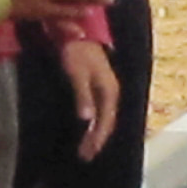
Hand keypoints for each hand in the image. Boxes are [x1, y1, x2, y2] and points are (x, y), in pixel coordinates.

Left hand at [59, 36, 118, 161]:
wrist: (76, 31)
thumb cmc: (75, 50)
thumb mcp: (77, 73)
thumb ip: (83, 96)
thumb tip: (87, 119)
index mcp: (109, 90)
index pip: (105, 121)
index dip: (97, 138)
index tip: (88, 153)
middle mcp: (112, 91)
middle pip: (108, 122)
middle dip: (97, 140)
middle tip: (85, 156)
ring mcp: (107, 89)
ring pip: (105, 117)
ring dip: (96, 134)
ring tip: (86, 148)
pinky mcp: (100, 87)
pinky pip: (101, 111)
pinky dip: (95, 123)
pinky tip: (88, 129)